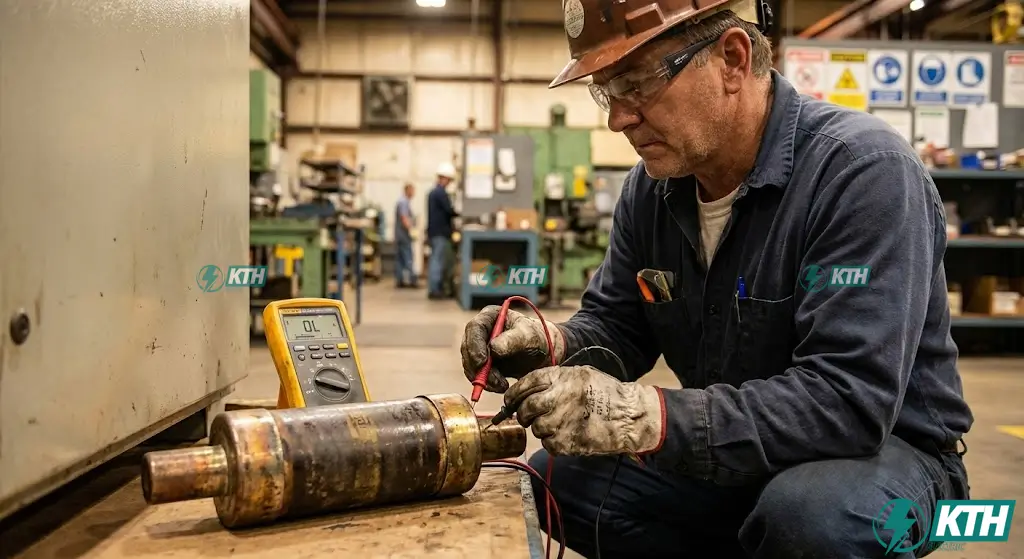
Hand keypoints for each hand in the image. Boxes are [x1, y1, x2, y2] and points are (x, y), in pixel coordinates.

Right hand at [460, 306, 565, 392]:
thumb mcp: (529, 336)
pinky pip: (477, 375)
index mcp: (490, 317)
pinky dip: (487, 384)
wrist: (546, 353)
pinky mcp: (483, 363)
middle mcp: (481, 331)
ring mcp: (480, 347)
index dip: (474, 345)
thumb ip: (513, 340)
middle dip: (477, 367)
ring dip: (483, 379)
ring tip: (502, 385)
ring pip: (471, 364)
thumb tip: (493, 348)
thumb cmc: (538, 337)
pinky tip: (501, 386)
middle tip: (493, 381)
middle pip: (467, 348)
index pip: (474, 328)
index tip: (482, 362)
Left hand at [504, 365, 664, 456]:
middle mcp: (557, 398)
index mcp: (560, 377)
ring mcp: (560, 422)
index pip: (525, 384)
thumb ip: (553, 380)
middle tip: (530, 416)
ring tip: (560, 423)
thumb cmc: (605, 393)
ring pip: (536, 429)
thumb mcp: (579, 374)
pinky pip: (548, 444)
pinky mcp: (566, 443)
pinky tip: (568, 434)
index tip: (510, 401)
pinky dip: (554, 442)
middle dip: (524, 414)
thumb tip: (526, 390)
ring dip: (542, 428)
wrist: (628, 416)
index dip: (514, 394)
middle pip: (525, 409)